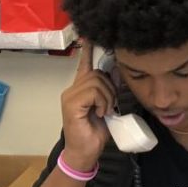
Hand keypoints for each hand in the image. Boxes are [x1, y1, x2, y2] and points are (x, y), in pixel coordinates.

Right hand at [60, 40, 115, 168]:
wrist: (86, 151)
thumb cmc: (97, 131)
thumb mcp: (108, 107)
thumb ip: (109, 91)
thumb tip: (117, 74)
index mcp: (82, 88)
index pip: (85, 64)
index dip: (88, 50)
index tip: (89, 35)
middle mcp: (73, 88)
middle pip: (98, 73)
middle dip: (111, 89)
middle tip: (110, 106)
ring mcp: (70, 95)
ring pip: (97, 81)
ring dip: (108, 98)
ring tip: (105, 111)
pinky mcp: (71, 103)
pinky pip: (94, 92)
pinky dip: (102, 102)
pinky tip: (100, 113)